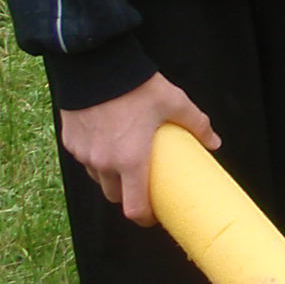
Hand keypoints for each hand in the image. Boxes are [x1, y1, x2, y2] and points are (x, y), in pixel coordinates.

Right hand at [59, 73, 218, 226]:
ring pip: (98, 178)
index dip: (145, 218)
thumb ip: (196, 124)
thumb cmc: (137, 86)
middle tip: (143, 185)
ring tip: (126, 161)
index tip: (154, 216)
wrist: (96, 65)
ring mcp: (84, 154)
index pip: (134, 208)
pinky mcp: (71, 142)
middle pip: (115, 197)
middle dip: (129, 197)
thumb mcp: (174, 102)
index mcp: (130, 161)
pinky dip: (96, 158)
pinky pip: (85, 159)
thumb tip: (214, 142)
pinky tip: (108, 142)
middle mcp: (104, 163)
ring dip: (111, 177)